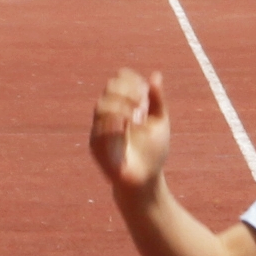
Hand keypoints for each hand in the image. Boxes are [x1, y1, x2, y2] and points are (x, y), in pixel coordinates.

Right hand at [88, 68, 170, 201]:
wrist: (147, 180)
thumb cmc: (153, 152)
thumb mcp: (160, 123)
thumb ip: (157, 100)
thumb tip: (156, 75)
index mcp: (122, 105)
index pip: (118, 80)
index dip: (131, 80)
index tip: (146, 91)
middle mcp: (108, 114)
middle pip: (109, 88)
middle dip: (128, 92)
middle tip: (143, 105)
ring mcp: (100, 129)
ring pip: (102, 105)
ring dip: (123, 106)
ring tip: (139, 119)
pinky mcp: (96, 146)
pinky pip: (99, 128)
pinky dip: (115, 122)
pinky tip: (129, 126)